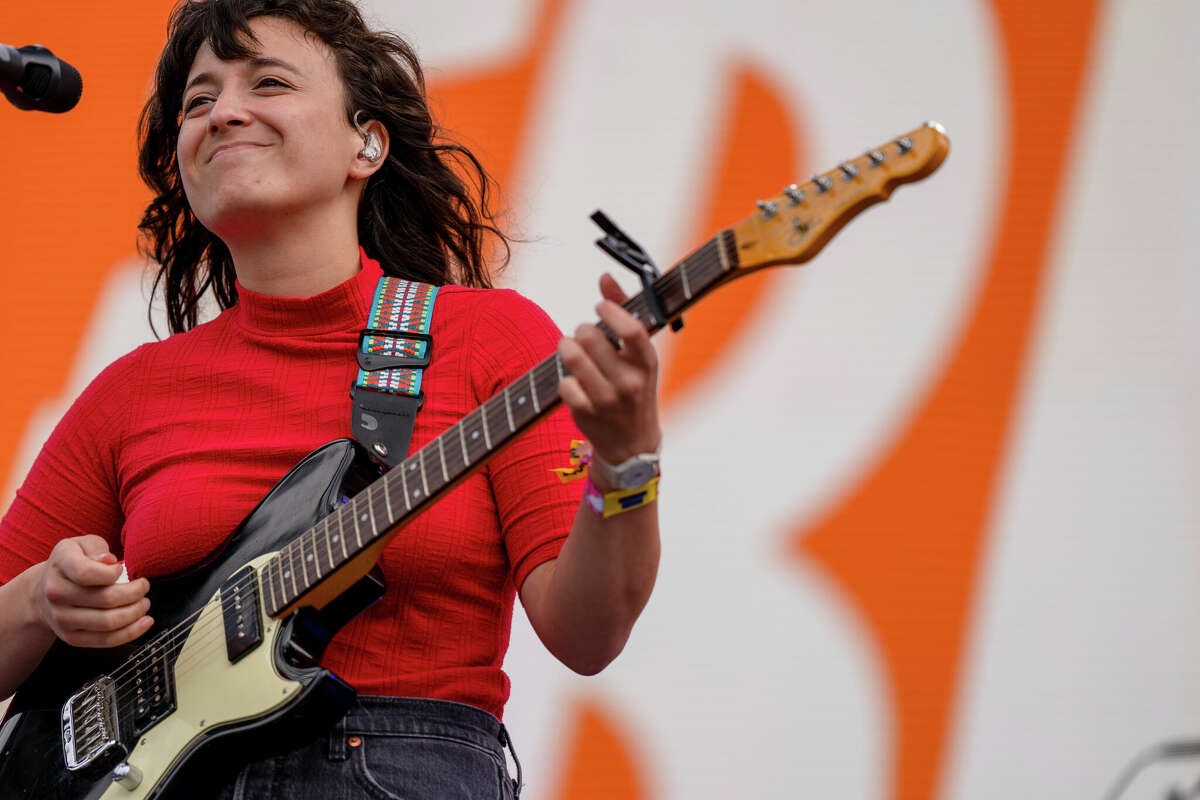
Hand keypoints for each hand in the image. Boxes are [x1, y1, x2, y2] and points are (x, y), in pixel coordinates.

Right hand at [33, 535, 151, 647]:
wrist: (43, 591)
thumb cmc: (73, 563)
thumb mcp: (82, 545)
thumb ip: (97, 549)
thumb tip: (110, 561)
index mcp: (60, 565)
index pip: (86, 573)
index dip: (112, 573)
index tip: (123, 568)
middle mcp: (56, 593)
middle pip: (105, 599)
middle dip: (135, 593)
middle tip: (145, 587)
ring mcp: (62, 618)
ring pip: (107, 622)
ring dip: (135, 613)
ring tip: (145, 603)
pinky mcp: (71, 637)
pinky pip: (106, 640)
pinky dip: (131, 632)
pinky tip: (144, 622)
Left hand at [557, 273, 661, 485]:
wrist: (632, 446)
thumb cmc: (634, 389)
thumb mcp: (639, 356)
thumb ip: (624, 312)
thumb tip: (604, 276)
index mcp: (647, 363)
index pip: (631, 329)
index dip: (611, 311)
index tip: (600, 306)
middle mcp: (630, 382)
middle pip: (591, 336)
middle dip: (582, 330)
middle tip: (584, 336)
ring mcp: (607, 400)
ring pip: (573, 356)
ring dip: (566, 347)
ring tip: (570, 350)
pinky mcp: (585, 414)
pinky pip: (563, 382)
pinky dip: (565, 379)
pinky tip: (575, 383)